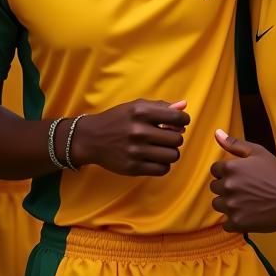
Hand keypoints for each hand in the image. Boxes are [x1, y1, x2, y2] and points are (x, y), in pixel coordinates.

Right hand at [71, 99, 188, 176]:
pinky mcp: (133, 168)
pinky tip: (155, 158)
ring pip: (172, 156)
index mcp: (141, 112)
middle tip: (166, 136)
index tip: (180, 123)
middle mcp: (138, 131)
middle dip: (175, 137)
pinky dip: (163, 164)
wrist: (91, 138)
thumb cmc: (118, 119)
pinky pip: (163, 169)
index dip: (183, 120)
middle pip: (177, 139)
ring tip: (161, 148)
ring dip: (170, 152)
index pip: (177, 117)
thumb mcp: (136, 106)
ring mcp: (135, 151)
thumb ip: (161, 106)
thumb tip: (184, 106)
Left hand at [210, 130, 275, 231]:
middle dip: (226, 187)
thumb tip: (216, 133)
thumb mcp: (258, 152)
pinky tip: (247, 214)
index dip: (226, 172)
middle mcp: (227, 187)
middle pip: (215, 188)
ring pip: (218, 205)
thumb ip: (235, 144)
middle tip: (244, 189)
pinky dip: (234, 220)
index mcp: (230, 168)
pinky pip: (226, 223)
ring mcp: (232, 206)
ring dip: (228, 203)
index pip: (215, 170)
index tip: (240, 176)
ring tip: (245, 202)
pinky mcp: (237, 223)